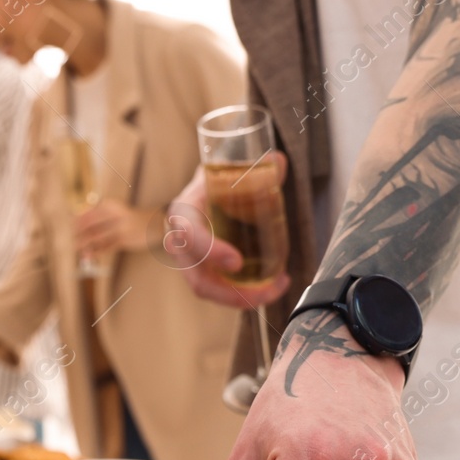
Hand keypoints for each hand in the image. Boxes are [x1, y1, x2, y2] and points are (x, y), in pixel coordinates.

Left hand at [73, 198, 143, 255]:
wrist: (153, 223)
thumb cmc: (130, 218)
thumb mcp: (116, 210)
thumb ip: (99, 214)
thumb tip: (78, 222)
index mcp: (111, 204)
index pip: (89, 211)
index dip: (78, 219)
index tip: (70, 225)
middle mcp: (115, 213)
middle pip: (91, 223)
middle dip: (79, 231)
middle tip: (70, 237)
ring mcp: (120, 227)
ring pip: (97, 236)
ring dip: (84, 242)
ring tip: (76, 247)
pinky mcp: (124, 240)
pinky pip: (106, 247)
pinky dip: (96, 251)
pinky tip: (88, 255)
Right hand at [165, 154, 291, 309]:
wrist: (208, 191)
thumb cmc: (218, 182)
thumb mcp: (232, 170)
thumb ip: (258, 167)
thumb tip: (279, 161)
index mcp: (183, 211)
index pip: (190, 235)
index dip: (211, 251)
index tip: (237, 262)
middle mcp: (180, 241)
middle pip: (197, 279)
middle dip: (232, 292)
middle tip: (267, 289)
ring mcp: (190, 261)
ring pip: (208, 290)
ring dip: (243, 298)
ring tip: (276, 287)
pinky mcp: (202, 272)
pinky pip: (219, 291)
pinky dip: (244, 295)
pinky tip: (271, 287)